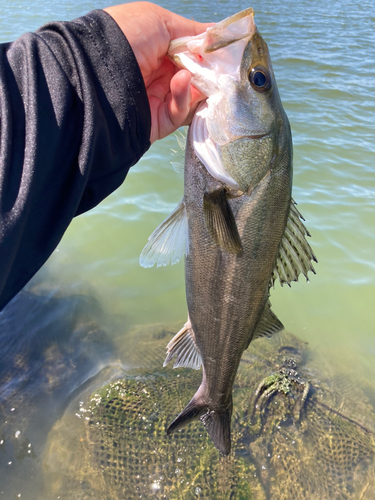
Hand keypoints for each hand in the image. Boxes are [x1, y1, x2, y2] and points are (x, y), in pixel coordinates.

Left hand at [104, 2, 210, 142]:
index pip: (189, 55)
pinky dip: (184, 97)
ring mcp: (156, 100)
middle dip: (208, 73)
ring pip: (191, 98)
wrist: (96, 71)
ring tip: (197, 73)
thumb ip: (189, 31)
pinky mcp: (156, 122)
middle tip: (222, 68)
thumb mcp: (158, 21)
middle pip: (194, 78)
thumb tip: (215, 35)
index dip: (206, 54)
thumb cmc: (124, 37)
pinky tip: (181, 82)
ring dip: (198, 85)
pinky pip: (178, 113)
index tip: (224, 51)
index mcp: (156, 51)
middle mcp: (157, 76)